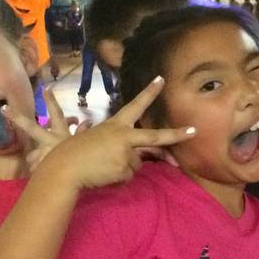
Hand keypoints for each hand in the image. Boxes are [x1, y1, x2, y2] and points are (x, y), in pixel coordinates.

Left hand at [1, 86, 87, 173]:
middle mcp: (48, 140)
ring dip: (36, 159)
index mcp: (60, 133)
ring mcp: (41, 153)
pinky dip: (38, 171)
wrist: (73, 179)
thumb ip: (81, 133)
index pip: (57, 113)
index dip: (51, 101)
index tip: (45, 89)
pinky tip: (44, 174)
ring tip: (44, 165)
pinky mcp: (37, 166)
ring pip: (31, 155)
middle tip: (3, 109)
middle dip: (16, 117)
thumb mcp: (81, 145)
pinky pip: (34, 169)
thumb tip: (88, 122)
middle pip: (30, 127)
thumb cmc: (81, 160)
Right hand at [35, 76, 195, 189]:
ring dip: (124, 168)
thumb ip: (115, 144)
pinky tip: (104, 175)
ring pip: (136, 164)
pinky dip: (118, 178)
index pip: (136, 105)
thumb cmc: (74, 152)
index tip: (161, 80)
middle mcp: (124, 136)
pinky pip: (128, 177)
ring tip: (103, 167)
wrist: (65, 167)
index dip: (149, 93)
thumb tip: (131, 158)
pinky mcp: (124, 169)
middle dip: (176, 134)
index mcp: (115, 125)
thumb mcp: (95, 139)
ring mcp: (126, 153)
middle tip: (194, 131)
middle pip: (155, 136)